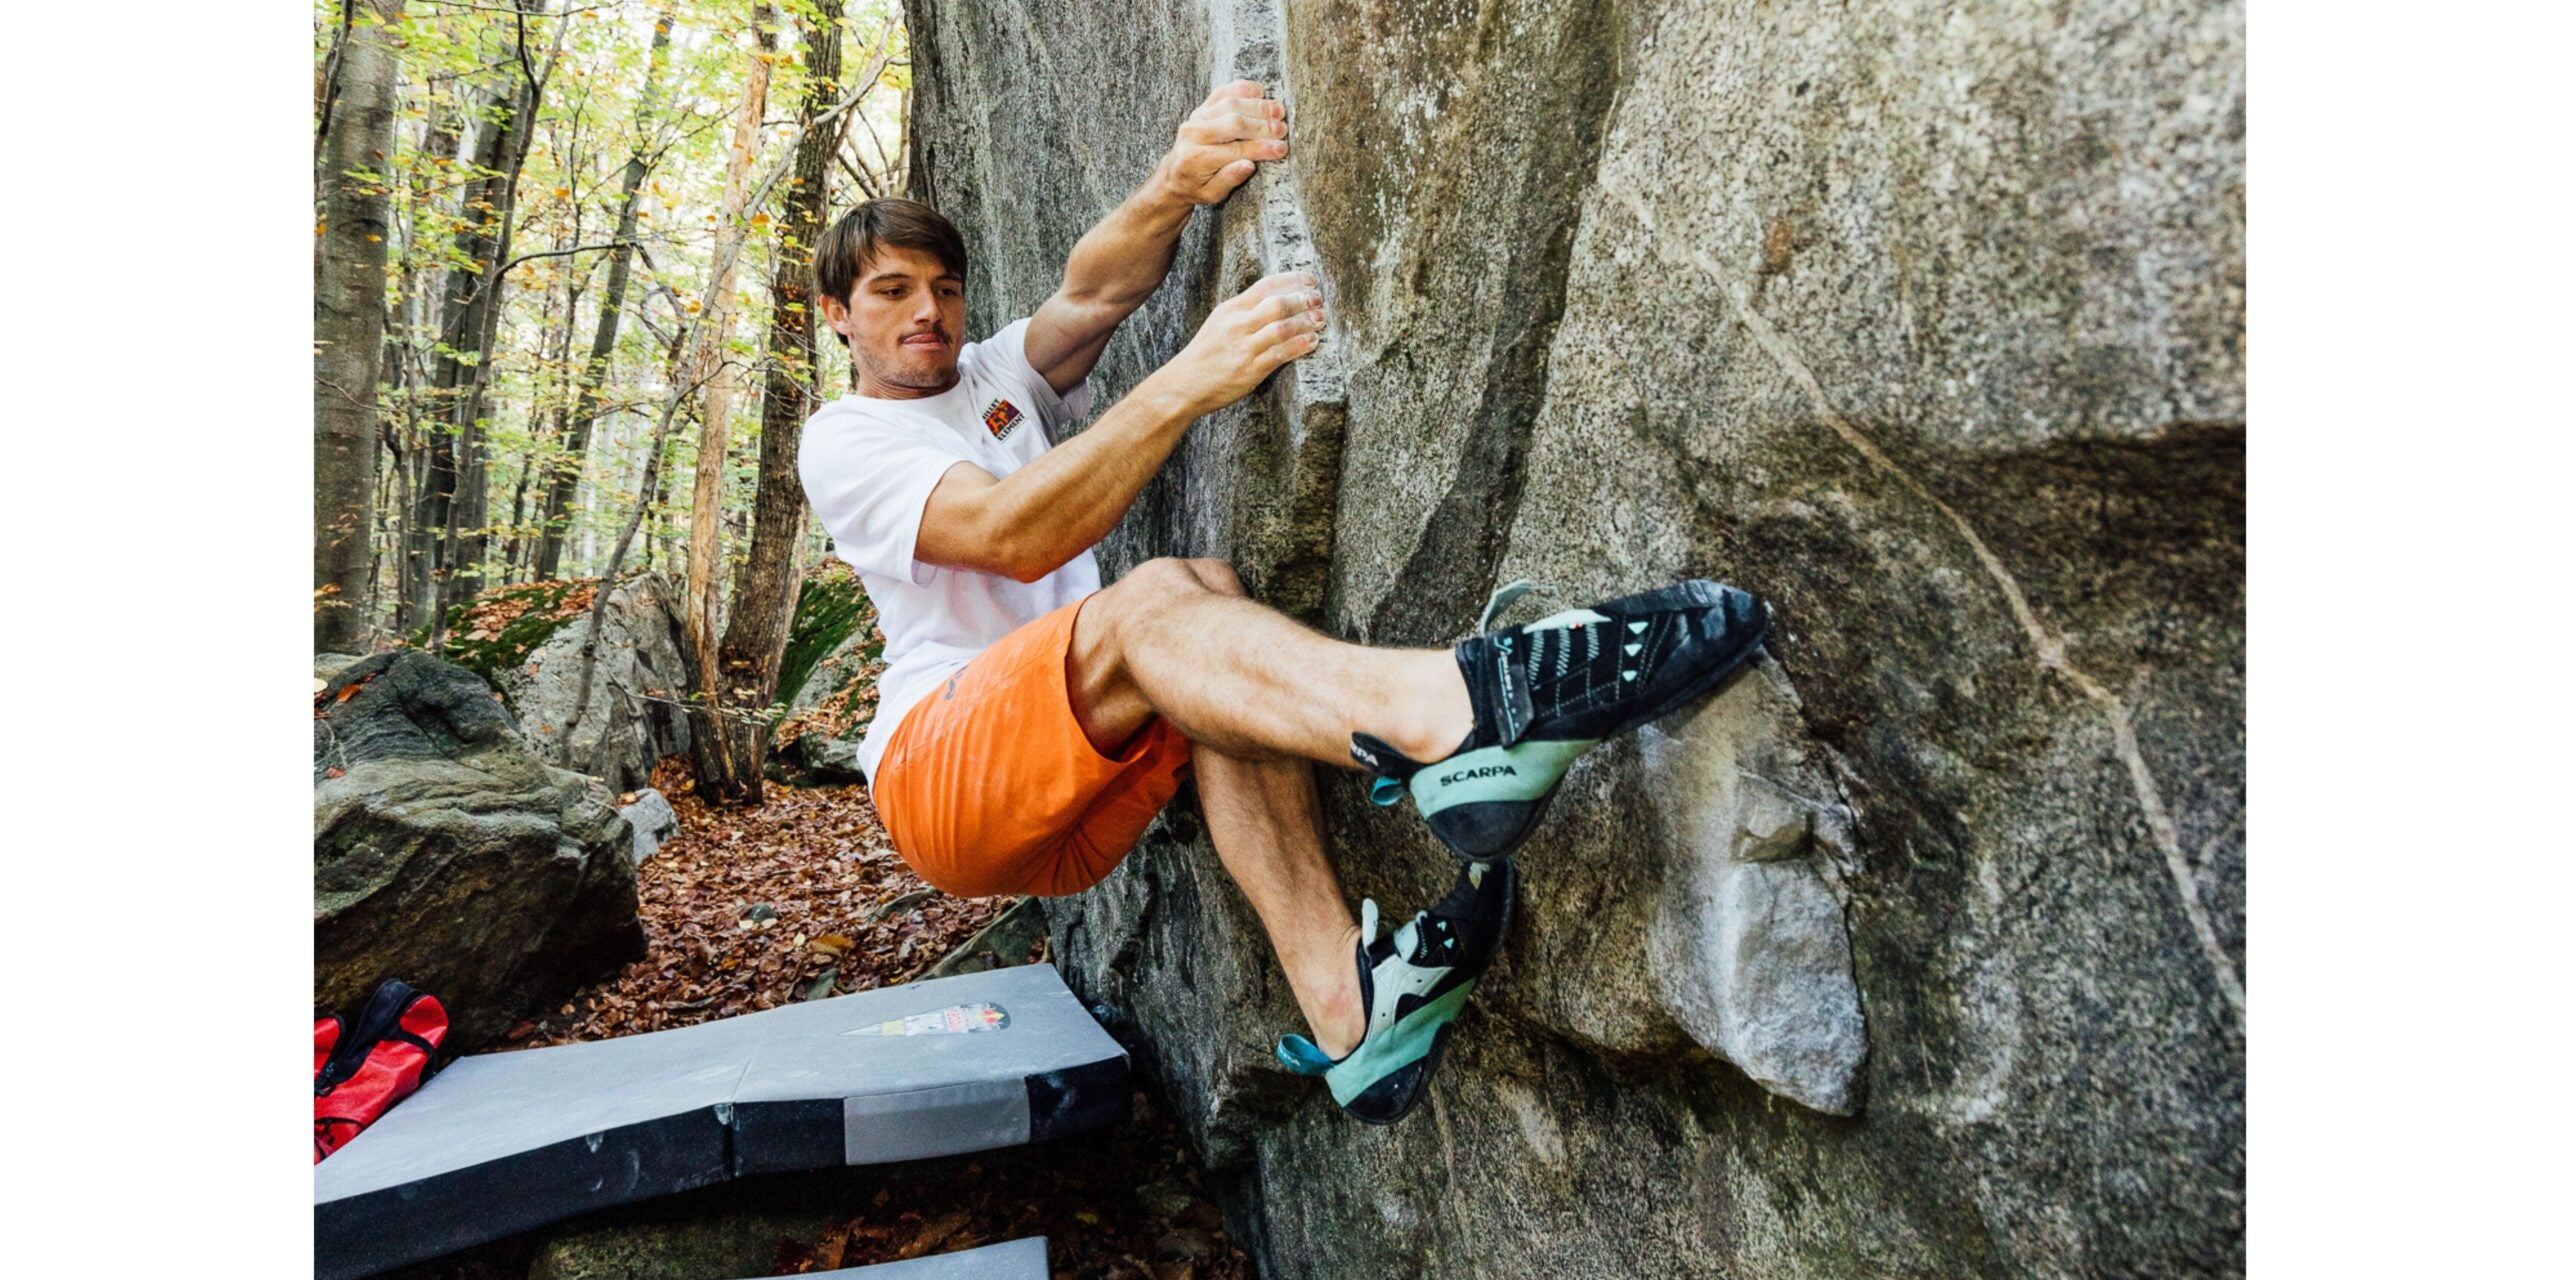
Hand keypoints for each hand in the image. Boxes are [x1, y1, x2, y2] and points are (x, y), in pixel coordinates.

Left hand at [1149, 81, 1288, 207]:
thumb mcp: (1212, 194)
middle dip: (1261, 126)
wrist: (1174, 174)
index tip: (1281, 149)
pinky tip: (1259, 91)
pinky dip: (1241, 89)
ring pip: (1230, 104)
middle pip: (1233, 123)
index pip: (1235, 150)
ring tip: (1278, 111)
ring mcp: (1196, 117)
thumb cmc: (1196, 186)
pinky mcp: (1201, 108)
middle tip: (1282, 129)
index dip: (1261, 148)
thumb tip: (1249, 165)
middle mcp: (1193, 134)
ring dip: (1256, 107)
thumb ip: (1230, 179)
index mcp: (1196, 158)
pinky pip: (1221, 92)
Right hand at [1153, 273, 1325, 414]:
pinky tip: (1312, 341)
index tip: (1310, 280)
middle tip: (1319, 299)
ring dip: (1306, 321)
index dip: (1291, 280)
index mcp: (1230, 309)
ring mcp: (1244, 348)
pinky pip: (1281, 353)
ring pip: (1282, 328)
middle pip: (1277, 304)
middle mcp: (1237, 325)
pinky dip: (1300, 345)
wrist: (1184, 384)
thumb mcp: (1219, 323)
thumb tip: (1277, 299)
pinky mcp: (1250, 370)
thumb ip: (1245, 311)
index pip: (1265, 286)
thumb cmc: (1206, 354)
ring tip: (1321, 319)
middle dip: (1303, 299)